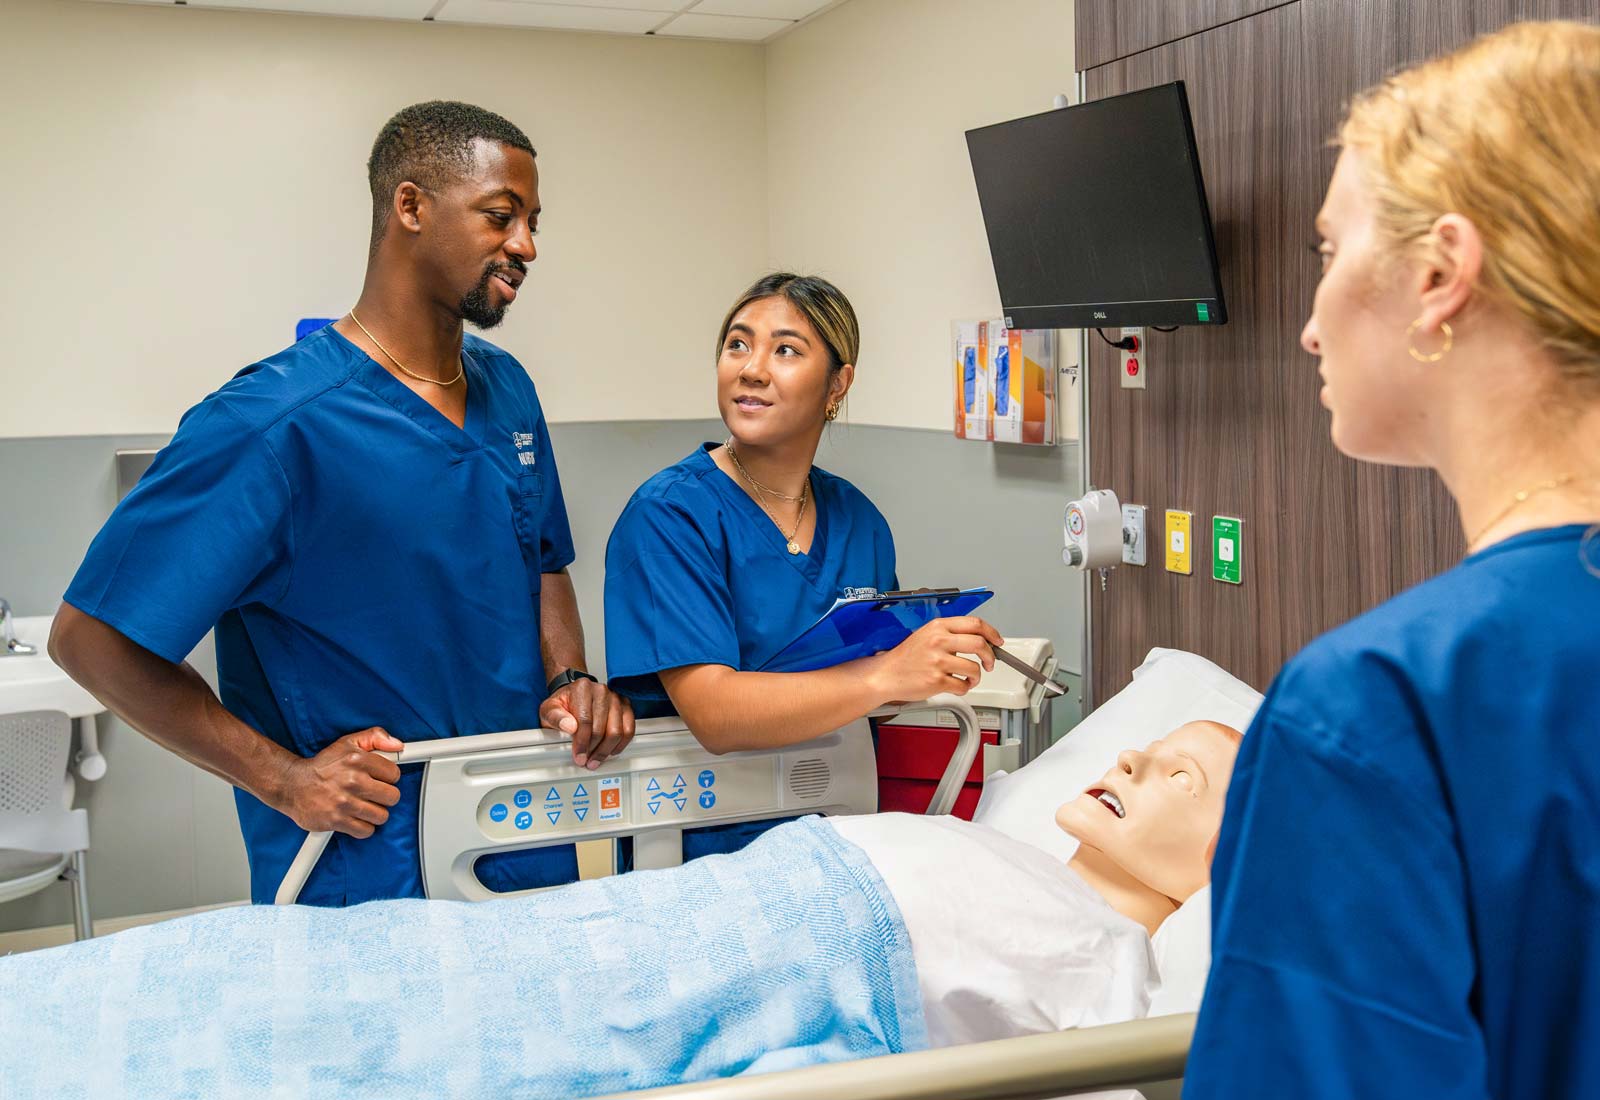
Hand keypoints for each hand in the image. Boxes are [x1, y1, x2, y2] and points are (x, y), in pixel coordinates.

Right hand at [276, 727, 403, 837]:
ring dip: (374, 813)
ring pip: (381, 816)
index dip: (388, 778)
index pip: (394, 774)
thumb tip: (398, 745)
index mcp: (358, 760)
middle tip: (373, 794)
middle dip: (385, 797)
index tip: (380, 779)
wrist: (292, 785)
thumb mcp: (348, 743)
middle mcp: (352, 780)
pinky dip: (363, 827)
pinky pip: (366, 831)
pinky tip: (355, 817)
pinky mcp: (336, 820)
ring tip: (363, 806)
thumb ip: (375, 737)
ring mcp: (345, 802)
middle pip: (392, 797)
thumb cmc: (323, 766)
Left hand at [541, 678, 635, 769]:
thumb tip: (569, 727)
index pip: (585, 720)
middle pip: (602, 728)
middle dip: (594, 750)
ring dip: (606, 750)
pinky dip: (621, 744)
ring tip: (596, 759)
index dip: (582, 742)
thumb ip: (555, 717)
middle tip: (586, 761)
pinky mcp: (626, 707)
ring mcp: (616, 698)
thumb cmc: (563, 703)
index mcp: (582, 688)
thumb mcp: (549, 709)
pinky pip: (629, 729)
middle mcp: (601, 691)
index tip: (578, 756)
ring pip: (617, 731)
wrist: (574, 695)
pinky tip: (611, 751)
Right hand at [864, 616, 1003, 704]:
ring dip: (977, 676)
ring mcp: (938, 661)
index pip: (975, 623)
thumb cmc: (906, 657)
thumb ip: (950, 634)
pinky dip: (965, 688)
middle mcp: (938, 641)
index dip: (992, 633)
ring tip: (969, 678)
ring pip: (974, 668)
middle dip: (991, 656)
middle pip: (980, 644)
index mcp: (938, 627)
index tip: (998, 642)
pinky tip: (958, 685)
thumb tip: (978, 639)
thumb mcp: (926, 634)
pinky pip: (963, 685)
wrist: (886, 675)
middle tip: (990, 663)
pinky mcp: (937, 680)